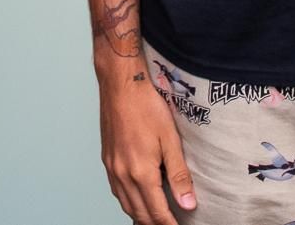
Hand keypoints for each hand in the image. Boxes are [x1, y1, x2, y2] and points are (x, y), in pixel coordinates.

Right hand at [99, 71, 197, 223]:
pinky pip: (117, 191)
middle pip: (139, 213)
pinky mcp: (107, 159)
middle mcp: (122, 174)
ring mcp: (111, 167)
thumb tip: (188, 204)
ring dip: (140, 216)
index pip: (157, 213)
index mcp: (140, 172)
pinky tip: (137, 199)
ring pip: (126, 204)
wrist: (121, 84)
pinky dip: (128, 202)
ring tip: (155, 220)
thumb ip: (179, 175)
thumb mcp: (170, 140)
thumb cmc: (146, 106)